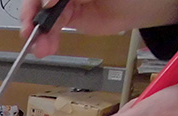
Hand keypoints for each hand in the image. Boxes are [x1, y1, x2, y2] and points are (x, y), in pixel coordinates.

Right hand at [19, 0, 177, 57]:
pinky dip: (47, 41)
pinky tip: (46, 48)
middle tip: (30, 32)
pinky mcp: (71, 18)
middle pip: (38, 3)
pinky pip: (52, 30)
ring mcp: (66, 2)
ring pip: (43, 18)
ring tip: (40, 48)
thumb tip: (47, 1)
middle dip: (32, 18)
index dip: (36, 1)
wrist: (147, 3)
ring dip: (38, 35)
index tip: (41, 9)